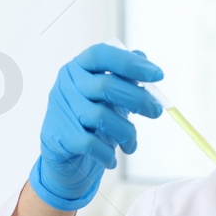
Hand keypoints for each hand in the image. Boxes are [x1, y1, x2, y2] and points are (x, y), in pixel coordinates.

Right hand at [28, 43, 163, 210]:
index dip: (130, 63)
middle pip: (106, 85)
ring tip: (131, 144)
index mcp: (78, 68)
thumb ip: (123, 78)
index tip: (158, 75)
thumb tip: (143, 56)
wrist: (65, 159)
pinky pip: (91, 143)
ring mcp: (59, 110)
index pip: (102, 55)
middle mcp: (66, 84)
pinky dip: (107, 154)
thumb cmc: (90, 123)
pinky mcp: (58, 136)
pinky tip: (112, 159)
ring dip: (126, 133)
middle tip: (156, 112)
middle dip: (138, 99)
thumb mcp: (108, 99)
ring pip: (101, 117)